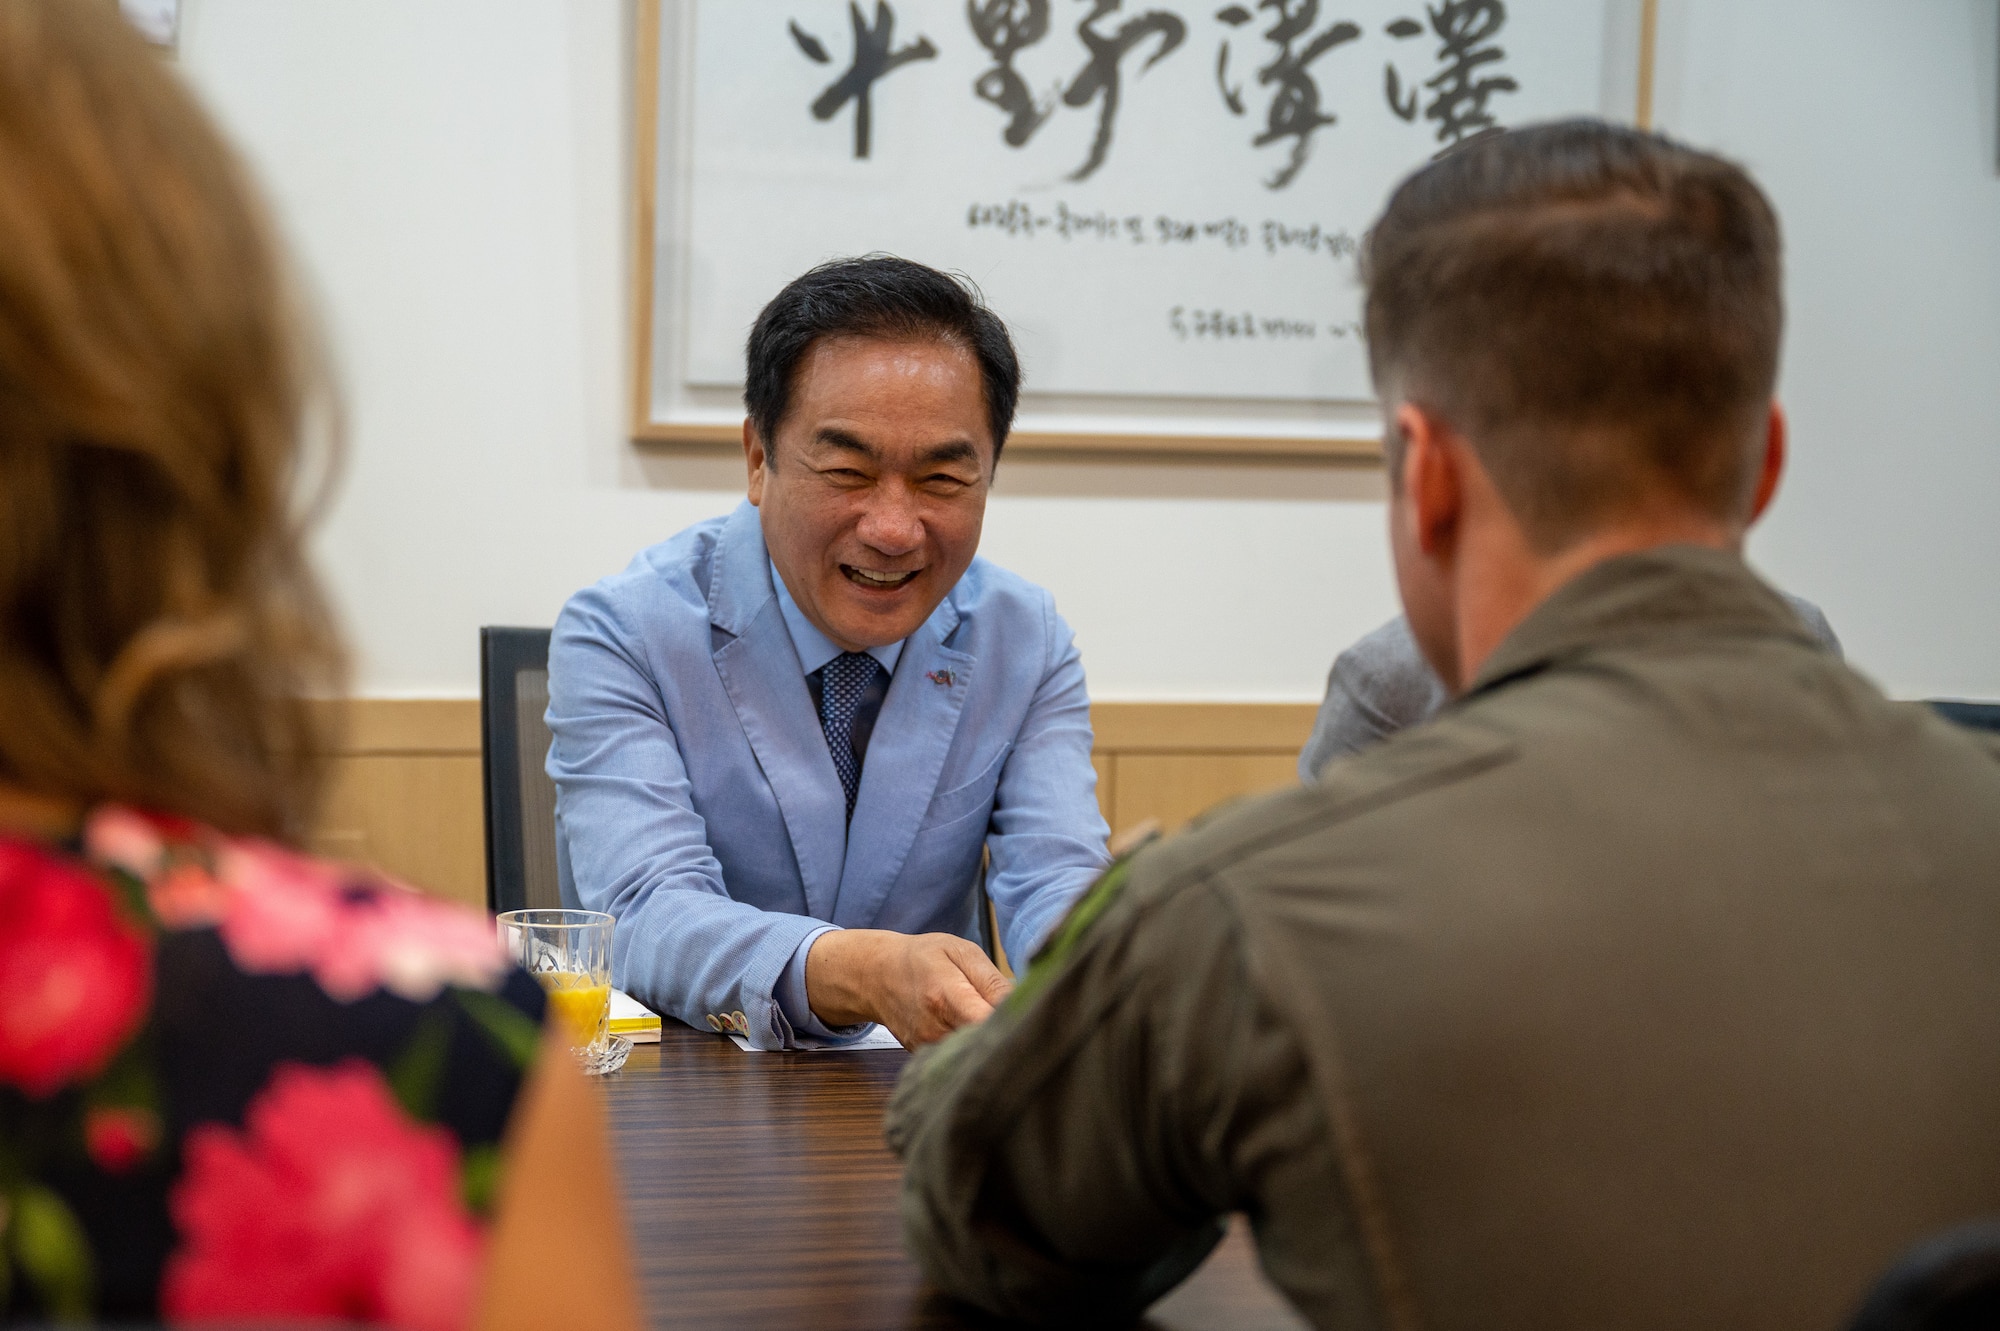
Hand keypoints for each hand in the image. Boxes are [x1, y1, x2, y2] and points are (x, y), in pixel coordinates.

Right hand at [805, 929, 1012, 1048]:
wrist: (877, 976)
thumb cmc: (923, 958)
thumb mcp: (960, 951)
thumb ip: (992, 979)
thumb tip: (1022, 1002)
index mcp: (945, 996)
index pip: (986, 1023)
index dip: (1013, 1024)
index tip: (1032, 1020)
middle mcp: (934, 1028)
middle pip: (982, 1046)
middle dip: (1007, 1037)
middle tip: (1026, 1025)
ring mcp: (926, 1047)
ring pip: (971, 1056)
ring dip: (991, 1046)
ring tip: (1003, 1028)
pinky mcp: (924, 1057)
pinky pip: (957, 1060)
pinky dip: (972, 1051)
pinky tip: (979, 1036)